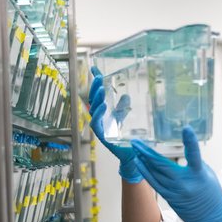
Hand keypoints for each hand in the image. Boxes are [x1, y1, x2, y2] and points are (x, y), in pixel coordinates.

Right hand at [89, 67, 141, 182]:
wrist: (128, 153)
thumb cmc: (123, 136)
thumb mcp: (123, 117)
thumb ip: (123, 106)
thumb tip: (125, 95)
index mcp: (103, 111)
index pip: (97, 94)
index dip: (96, 81)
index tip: (95, 67)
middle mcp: (98, 117)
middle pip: (93, 100)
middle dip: (95, 88)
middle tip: (99, 76)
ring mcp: (98, 126)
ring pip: (94, 109)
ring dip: (96, 98)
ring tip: (101, 88)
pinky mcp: (101, 134)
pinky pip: (96, 122)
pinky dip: (99, 113)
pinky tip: (103, 105)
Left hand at [131, 126, 221, 221]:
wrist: (212, 219)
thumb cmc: (212, 194)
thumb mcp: (208, 174)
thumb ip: (194, 162)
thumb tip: (182, 151)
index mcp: (199, 175)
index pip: (195, 155)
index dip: (191, 141)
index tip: (187, 128)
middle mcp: (185, 183)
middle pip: (162, 164)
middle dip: (147, 152)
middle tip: (136, 142)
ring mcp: (175, 192)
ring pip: (155, 173)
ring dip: (143, 161)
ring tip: (134, 150)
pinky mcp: (170, 198)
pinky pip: (155, 183)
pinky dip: (146, 173)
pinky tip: (139, 164)